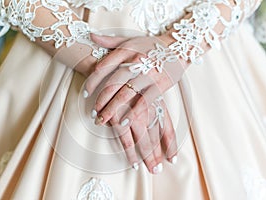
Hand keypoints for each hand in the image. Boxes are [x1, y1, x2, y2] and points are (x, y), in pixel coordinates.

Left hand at [85, 35, 182, 170]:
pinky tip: (123, 122)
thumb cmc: (151, 45)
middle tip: (94, 114)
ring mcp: (147, 75)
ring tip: (103, 120)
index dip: (92, 83)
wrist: (179, 47)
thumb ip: (109, 40)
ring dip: (112, 110)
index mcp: (125, 52)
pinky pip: (144, 101)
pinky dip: (133, 113)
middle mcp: (135, 63)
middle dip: (100, 101)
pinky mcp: (159, 85)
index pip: (102, 68)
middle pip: (112, 85)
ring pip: (125, 95)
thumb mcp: (130, 40)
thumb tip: (91, 36)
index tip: (86, 93)